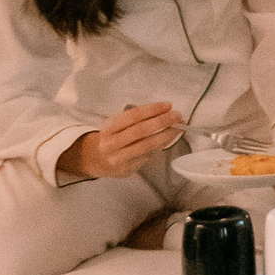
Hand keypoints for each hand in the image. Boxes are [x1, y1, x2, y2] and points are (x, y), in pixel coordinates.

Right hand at [60, 101, 180, 178]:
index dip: (152, 110)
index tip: (168, 105)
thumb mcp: (117, 124)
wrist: (96, 159)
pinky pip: (148, 156)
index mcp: (109, 128)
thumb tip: (164, 111)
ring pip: (146, 146)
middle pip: (141, 131)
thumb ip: (136, 118)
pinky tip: (169, 140)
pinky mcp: (127, 169)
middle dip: (162, 122)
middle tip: (177, 116)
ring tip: (178, 128)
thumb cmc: (112, 137)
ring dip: (166, 136)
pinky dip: (160, 147)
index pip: (133, 116)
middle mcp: (111, 144)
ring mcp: (119, 158)